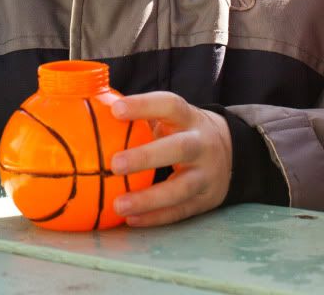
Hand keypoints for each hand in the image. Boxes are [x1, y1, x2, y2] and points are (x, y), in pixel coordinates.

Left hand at [110, 91, 231, 226]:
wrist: (230, 152)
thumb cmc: (182, 129)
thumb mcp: (170, 115)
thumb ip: (140, 113)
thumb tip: (93, 104)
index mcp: (188, 117)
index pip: (169, 105)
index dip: (144, 106)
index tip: (116, 110)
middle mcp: (201, 143)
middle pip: (179, 148)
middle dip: (147, 157)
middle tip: (115, 164)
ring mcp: (207, 174)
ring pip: (182, 188)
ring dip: (149, 198)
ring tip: (118, 205)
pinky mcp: (206, 200)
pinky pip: (180, 211)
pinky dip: (156, 217)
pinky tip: (131, 219)